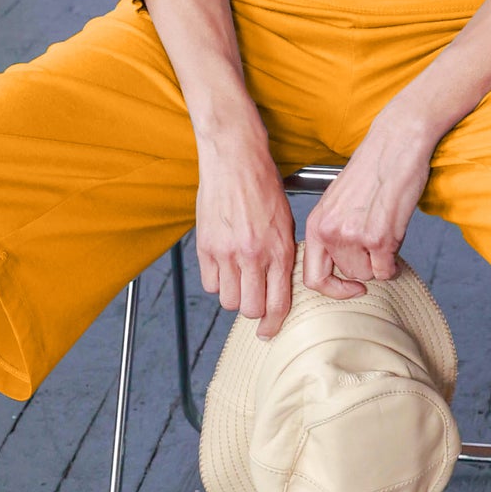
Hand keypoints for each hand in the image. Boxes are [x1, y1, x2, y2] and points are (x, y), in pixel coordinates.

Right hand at [195, 123, 296, 336]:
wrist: (235, 159)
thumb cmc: (264, 186)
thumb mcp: (286, 223)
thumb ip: (282, 257)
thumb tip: (278, 288)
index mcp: (279, 251)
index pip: (277, 304)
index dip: (273, 325)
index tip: (269, 332)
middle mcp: (253, 255)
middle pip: (250, 309)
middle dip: (253, 310)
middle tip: (254, 299)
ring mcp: (226, 252)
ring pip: (228, 300)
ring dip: (234, 295)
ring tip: (238, 278)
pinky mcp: (205, 245)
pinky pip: (209, 283)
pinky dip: (216, 281)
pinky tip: (223, 266)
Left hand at [303, 93, 441, 296]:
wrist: (396, 143)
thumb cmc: (372, 169)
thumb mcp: (337, 202)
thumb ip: (333, 233)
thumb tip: (341, 268)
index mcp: (316, 223)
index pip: (312, 277)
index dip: (332, 289)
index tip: (350, 287)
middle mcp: (330, 232)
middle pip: (348, 276)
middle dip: (365, 265)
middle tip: (375, 241)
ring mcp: (354, 237)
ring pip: (368, 275)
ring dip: (380, 262)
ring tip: (384, 232)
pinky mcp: (380, 238)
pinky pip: (387, 270)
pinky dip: (394, 262)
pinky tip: (395, 237)